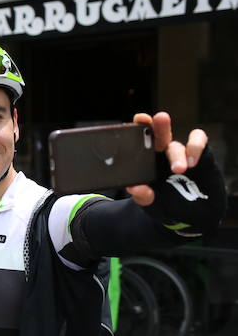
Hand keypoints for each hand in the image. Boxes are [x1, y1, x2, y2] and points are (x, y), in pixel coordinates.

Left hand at [126, 111, 224, 236]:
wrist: (192, 217)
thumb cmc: (168, 206)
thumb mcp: (152, 204)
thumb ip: (143, 196)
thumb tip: (134, 188)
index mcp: (147, 162)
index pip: (141, 141)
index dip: (140, 128)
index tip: (139, 119)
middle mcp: (163, 155)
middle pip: (159, 135)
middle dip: (159, 125)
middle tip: (159, 118)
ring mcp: (182, 154)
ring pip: (178, 144)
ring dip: (178, 153)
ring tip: (180, 169)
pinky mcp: (201, 156)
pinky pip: (199, 141)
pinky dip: (196, 147)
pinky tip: (193, 161)